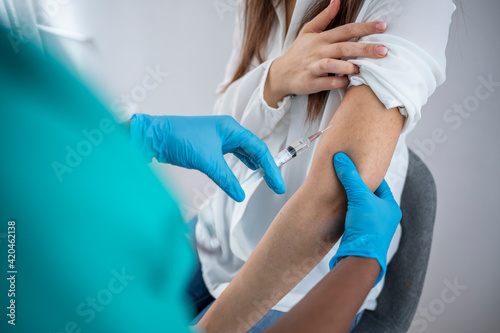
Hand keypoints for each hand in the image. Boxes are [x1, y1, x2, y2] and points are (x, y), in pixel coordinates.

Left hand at [130, 114, 285, 201]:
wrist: (155, 136)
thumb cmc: (179, 139)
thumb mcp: (207, 161)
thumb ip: (226, 179)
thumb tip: (240, 194)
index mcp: (231, 129)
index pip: (258, 149)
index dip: (271, 167)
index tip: (277, 183)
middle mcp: (228, 131)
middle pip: (254, 149)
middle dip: (266, 166)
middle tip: (275, 184)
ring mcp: (219, 138)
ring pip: (244, 152)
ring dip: (255, 164)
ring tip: (265, 178)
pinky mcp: (210, 146)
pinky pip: (232, 155)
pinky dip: (242, 163)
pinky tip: (247, 170)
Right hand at [264, 0, 388, 106]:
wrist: (280, 74)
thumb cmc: (298, 52)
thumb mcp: (308, 31)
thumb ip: (324, 16)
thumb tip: (337, 0)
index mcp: (321, 38)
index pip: (346, 30)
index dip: (365, 27)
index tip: (383, 26)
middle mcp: (319, 51)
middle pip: (344, 47)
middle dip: (365, 48)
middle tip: (383, 50)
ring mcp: (314, 67)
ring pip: (332, 64)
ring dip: (348, 66)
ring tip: (361, 68)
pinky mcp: (310, 82)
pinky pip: (326, 83)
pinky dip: (338, 82)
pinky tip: (347, 82)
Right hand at [330, 152, 401, 284]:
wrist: (359, 258)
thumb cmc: (367, 231)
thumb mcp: (360, 197)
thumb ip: (350, 177)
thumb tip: (342, 159)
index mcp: (390, 207)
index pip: (379, 184)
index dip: (366, 175)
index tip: (354, 168)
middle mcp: (383, 218)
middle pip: (368, 195)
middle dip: (355, 188)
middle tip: (344, 178)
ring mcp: (372, 227)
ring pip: (359, 207)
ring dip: (349, 200)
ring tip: (339, 192)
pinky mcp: (359, 234)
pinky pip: (352, 218)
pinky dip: (345, 211)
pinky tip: (337, 208)